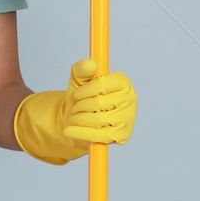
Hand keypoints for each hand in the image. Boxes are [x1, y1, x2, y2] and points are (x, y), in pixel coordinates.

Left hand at [13, 60, 137, 163]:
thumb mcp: (77, 80)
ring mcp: (129, 119)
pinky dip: (80, 133)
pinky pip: (99, 136)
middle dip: (80, 106)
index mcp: (123, 81)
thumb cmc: (81, 97)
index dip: (84, 91)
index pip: (102, 84)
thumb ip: (81, 69)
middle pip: (99, 103)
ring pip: (98, 120)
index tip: (76, 94)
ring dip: (79, 119)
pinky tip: (69, 130)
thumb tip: (90, 64)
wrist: (79, 120)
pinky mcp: (122, 136)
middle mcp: (131, 99)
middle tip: (75, 108)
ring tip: (74, 117)